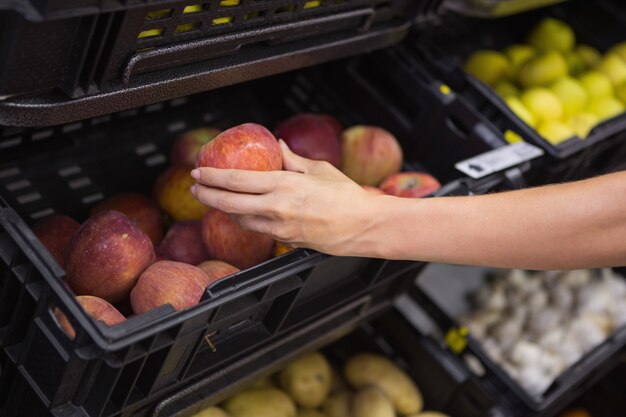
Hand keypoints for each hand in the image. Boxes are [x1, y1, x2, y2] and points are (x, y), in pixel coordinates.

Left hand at [191, 140, 380, 254]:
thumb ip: (293, 159)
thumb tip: (278, 144)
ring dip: (223, 208)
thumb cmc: (347, 195)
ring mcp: (279, 227)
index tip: (198, 171)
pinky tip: (242, 211)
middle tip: (195, 188)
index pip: (236, 180)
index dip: (212, 176)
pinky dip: (244, 218)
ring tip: (215, 199)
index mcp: (284, 185)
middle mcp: (277, 208)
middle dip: (206, 195)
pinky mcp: (285, 240)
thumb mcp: (319, 169)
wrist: (364, 227)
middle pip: (228, 203)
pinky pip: (257, 228)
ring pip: (240, 219)